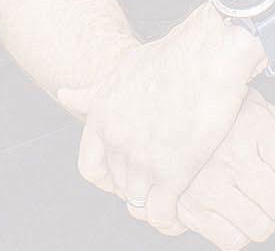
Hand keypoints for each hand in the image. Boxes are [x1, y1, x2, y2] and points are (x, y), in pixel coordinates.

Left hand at [65, 6, 265, 234]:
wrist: (209, 54)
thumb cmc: (174, 56)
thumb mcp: (122, 70)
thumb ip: (93, 92)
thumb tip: (65, 95)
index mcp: (102, 118)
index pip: (91, 168)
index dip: (108, 179)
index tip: (125, 179)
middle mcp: (116, 141)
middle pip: (118, 186)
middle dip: (138, 188)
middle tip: (161, 185)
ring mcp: (142, 159)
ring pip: (138, 203)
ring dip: (154, 206)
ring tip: (174, 202)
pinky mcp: (173, 172)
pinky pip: (161, 214)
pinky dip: (170, 220)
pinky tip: (182, 215)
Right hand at [166, 96, 274, 249]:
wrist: (157, 116)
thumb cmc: (216, 115)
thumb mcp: (261, 113)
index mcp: (254, 127)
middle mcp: (232, 156)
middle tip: (274, 189)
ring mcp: (208, 184)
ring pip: (261, 227)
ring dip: (264, 220)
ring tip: (252, 202)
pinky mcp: (189, 207)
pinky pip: (231, 241)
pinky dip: (238, 234)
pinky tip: (232, 213)